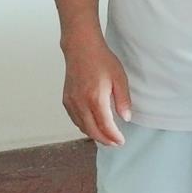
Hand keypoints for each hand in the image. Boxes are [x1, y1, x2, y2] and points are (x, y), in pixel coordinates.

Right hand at [61, 31, 130, 146]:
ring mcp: (71, 102)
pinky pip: (75, 119)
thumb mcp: (119, 78)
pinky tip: (92, 126)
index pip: (105, 125)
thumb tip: (126, 118)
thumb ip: (123, 100)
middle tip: (115, 143)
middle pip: (91, 130)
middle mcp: (80, 103)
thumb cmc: (102, 61)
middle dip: (104, 140)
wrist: (81, 49)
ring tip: (105, 138)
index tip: (121, 141)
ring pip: (81, 126)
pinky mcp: (66, 99)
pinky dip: (84, 126)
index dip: (113, 136)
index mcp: (95, 98)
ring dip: (93, 135)